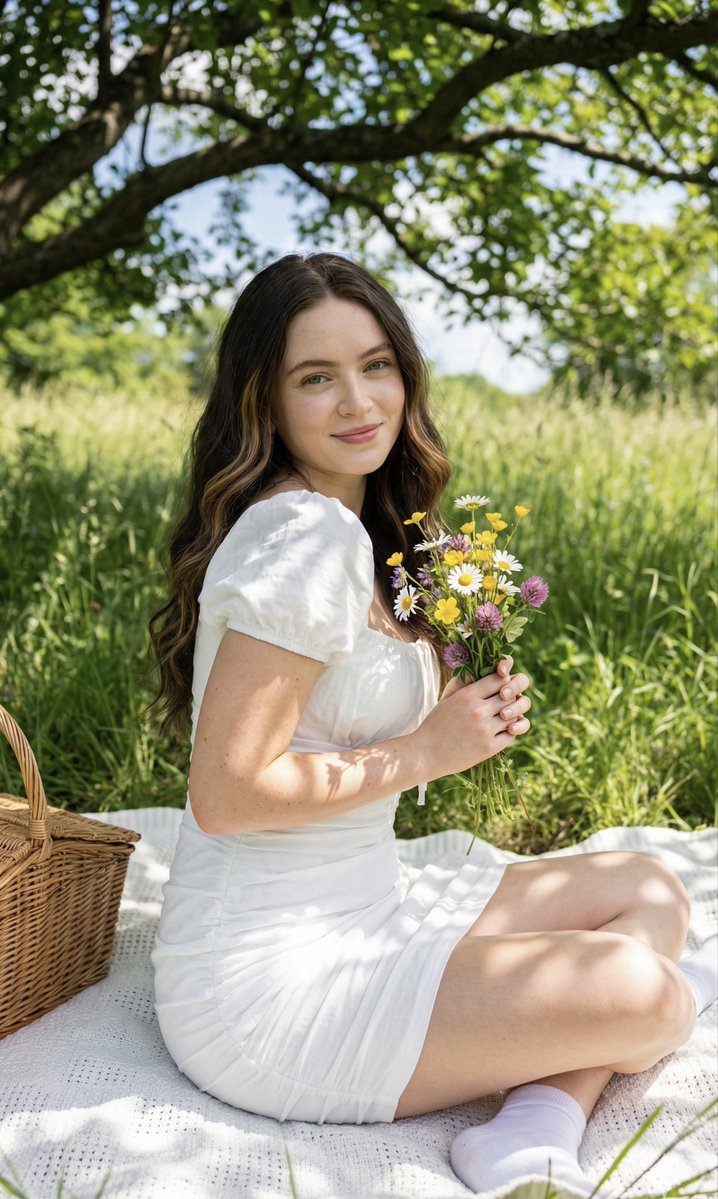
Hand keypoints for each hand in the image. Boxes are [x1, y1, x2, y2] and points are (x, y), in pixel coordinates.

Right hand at [420, 655, 531, 777]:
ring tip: (504, 716)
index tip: (502, 685)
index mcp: (467, 695)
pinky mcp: (489, 748)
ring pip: (514, 715)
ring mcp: (485, 730)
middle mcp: (479, 711)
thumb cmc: (435, 724)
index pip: (499, 679)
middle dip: (510, 697)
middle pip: (510, 696)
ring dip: (512, 715)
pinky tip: (503, 730)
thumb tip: (476, 668)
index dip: (505, 680)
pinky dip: (511, 731)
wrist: (426, 754)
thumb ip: (462, 682)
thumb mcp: (446, 698)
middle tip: (506, 701)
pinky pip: (512, 735)